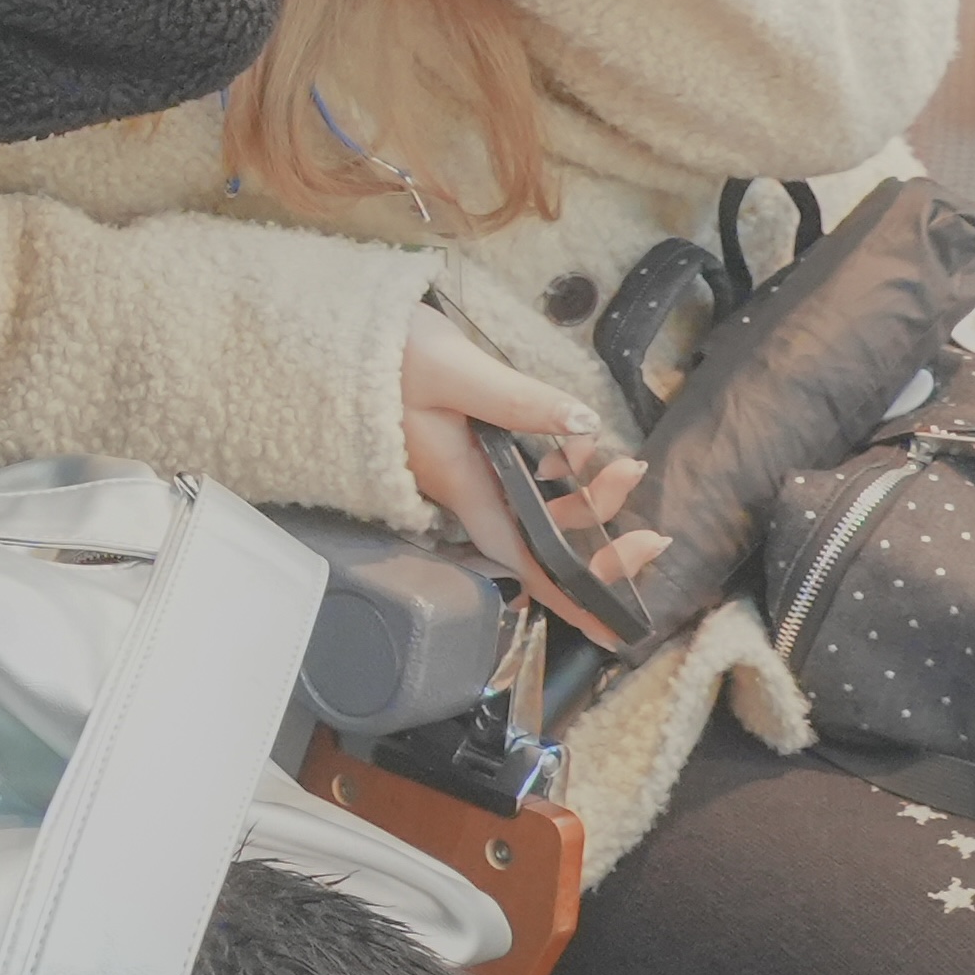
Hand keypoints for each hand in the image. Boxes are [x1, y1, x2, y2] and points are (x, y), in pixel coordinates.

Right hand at [404, 311, 665, 646]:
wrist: (332, 343)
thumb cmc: (385, 360)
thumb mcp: (454, 373)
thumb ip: (520, 400)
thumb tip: (586, 427)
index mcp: (465, 486)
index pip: (526, 561)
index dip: (570, 598)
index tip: (614, 631)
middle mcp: (467, 492)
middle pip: (542, 539)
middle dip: (600, 536)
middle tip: (643, 506)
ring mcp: (467, 475)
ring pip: (538, 510)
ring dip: (587, 497)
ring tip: (625, 463)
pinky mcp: (466, 454)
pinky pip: (523, 486)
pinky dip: (562, 476)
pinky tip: (579, 447)